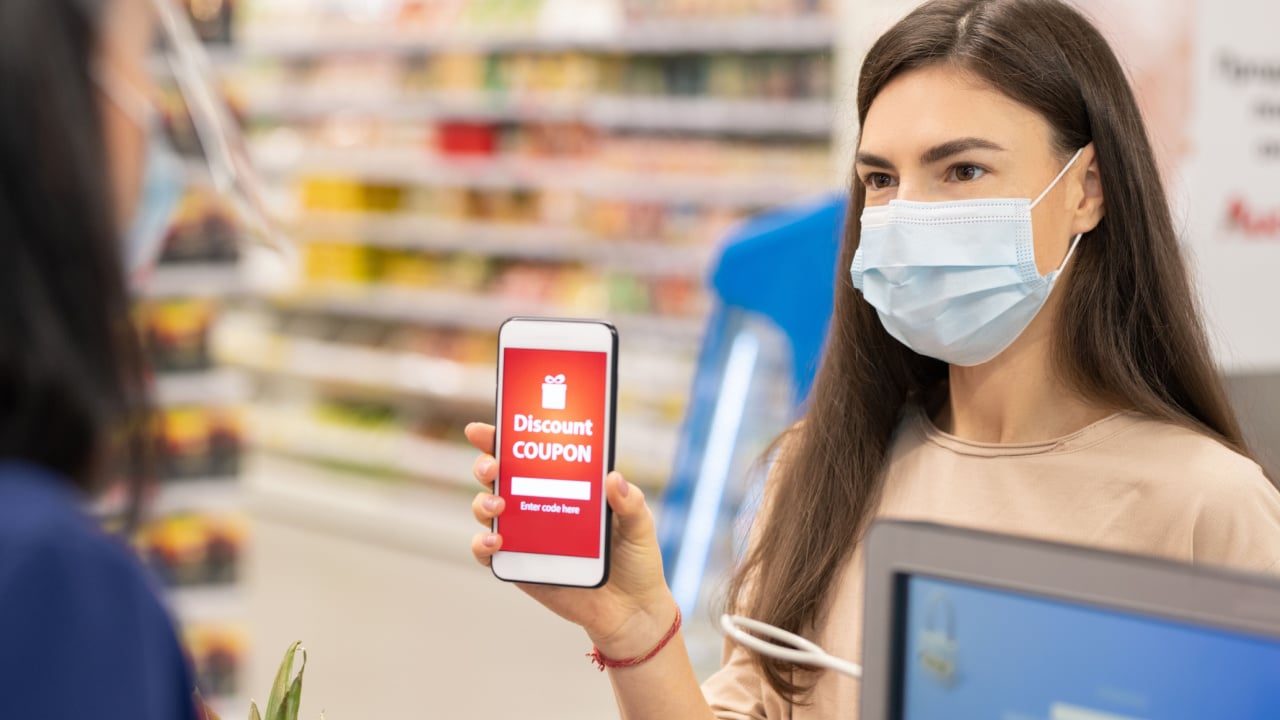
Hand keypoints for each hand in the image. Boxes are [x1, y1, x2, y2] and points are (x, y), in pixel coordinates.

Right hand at [465, 422, 676, 657]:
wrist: (632, 611)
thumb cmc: (636, 561)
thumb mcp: (640, 525)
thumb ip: (631, 502)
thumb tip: (613, 478)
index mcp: (565, 485)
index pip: (529, 454)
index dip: (502, 438)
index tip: (484, 429)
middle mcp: (539, 506)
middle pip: (499, 477)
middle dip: (487, 463)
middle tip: (493, 466)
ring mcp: (526, 536)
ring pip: (488, 510)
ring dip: (482, 503)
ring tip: (498, 506)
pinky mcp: (520, 566)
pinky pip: (488, 552)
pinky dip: (483, 543)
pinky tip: (496, 540)